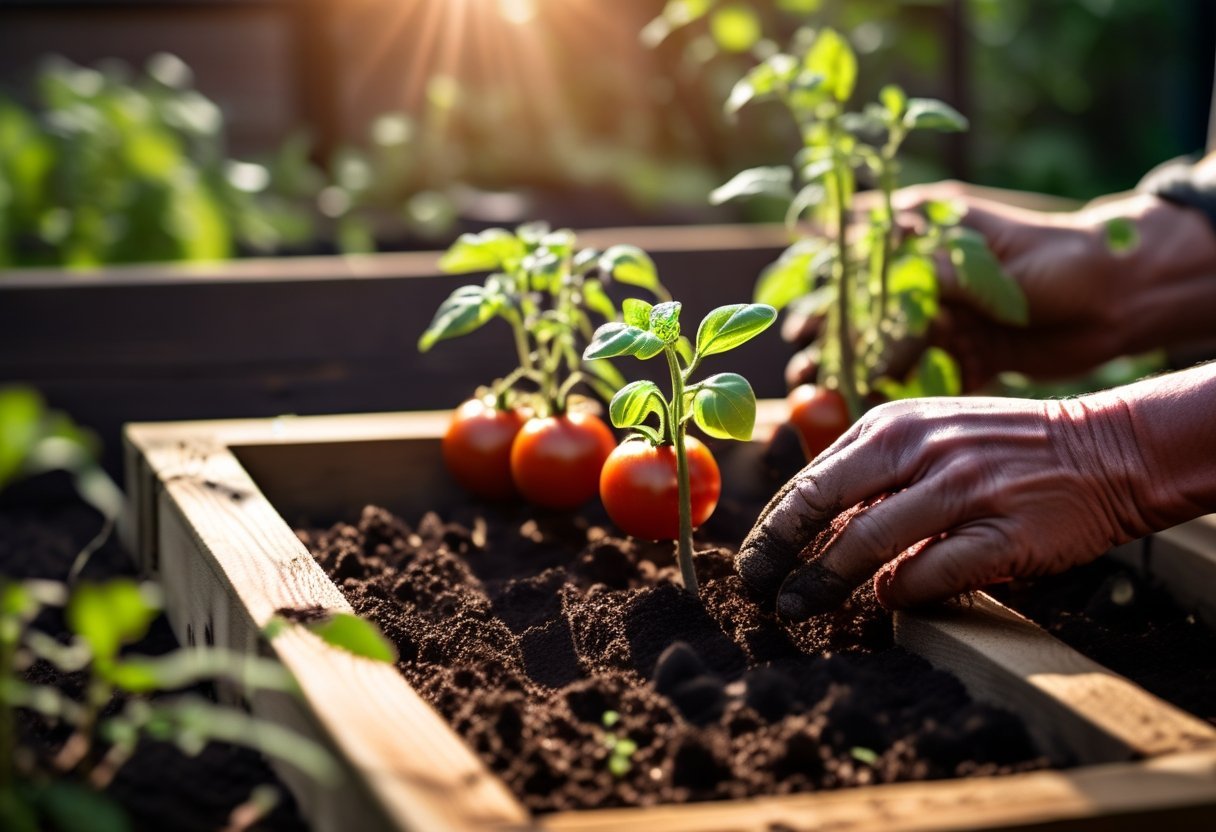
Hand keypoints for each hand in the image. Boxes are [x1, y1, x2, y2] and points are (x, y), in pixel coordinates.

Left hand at [736, 393, 1153, 617]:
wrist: (1109, 448)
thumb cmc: (1004, 449)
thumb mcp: (929, 435)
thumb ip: (871, 475)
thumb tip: (810, 528)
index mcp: (892, 424)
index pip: (810, 481)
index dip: (771, 529)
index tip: (750, 563)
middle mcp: (920, 449)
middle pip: (821, 506)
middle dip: (777, 555)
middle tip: (755, 592)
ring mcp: (962, 488)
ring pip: (866, 543)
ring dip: (824, 584)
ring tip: (799, 609)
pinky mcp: (1002, 532)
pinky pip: (929, 574)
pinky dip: (899, 594)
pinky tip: (888, 599)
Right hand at [784, 183, 1215, 390]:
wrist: (1125, 296)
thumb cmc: (1059, 260)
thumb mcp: (982, 261)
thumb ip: (922, 285)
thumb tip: (869, 326)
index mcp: (924, 231)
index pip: (854, 258)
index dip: (822, 293)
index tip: (800, 328)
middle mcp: (927, 272)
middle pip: (862, 306)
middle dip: (831, 339)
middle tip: (805, 372)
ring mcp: (945, 312)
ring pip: (884, 343)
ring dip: (855, 369)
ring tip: (824, 396)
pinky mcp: (964, 350)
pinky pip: (918, 373)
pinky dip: (894, 391)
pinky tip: (868, 409)